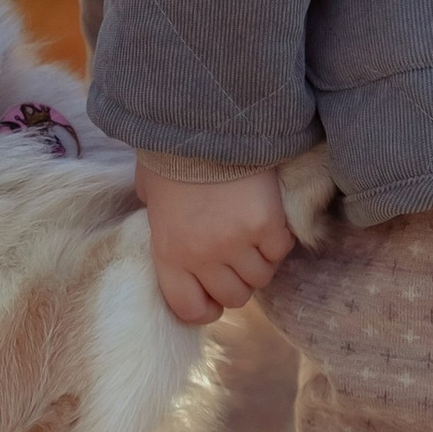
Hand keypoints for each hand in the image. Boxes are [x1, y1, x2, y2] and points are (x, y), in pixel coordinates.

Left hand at [137, 159, 295, 326]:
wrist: (202, 121)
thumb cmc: (171, 159)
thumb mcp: (151, 201)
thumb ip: (163, 230)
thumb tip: (175, 241)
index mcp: (169, 253)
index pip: (190, 310)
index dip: (205, 308)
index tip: (212, 296)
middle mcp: (204, 255)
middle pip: (234, 298)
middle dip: (236, 282)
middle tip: (235, 259)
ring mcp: (238, 241)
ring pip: (262, 277)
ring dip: (259, 262)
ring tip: (252, 237)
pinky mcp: (268, 223)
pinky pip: (281, 251)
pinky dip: (278, 241)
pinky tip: (268, 221)